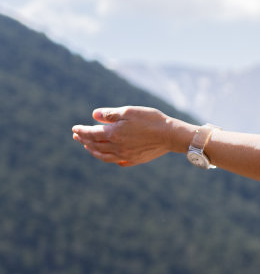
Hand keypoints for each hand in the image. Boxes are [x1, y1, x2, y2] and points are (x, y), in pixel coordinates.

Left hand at [71, 106, 190, 166]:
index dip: (81, 131)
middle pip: (94, 145)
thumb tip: (94, 115)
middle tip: (77, 136)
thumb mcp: (129, 111)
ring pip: (103, 156)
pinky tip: (109, 157)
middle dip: (84, 140)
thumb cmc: (151, 120)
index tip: (74, 129)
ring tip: (88, 147)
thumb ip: (110, 114)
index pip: (90, 133)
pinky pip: (118, 162)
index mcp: (113, 134)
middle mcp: (116, 147)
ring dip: (93, 151)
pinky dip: (109, 159)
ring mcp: (125, 155)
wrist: (171, 135)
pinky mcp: (135, 160)